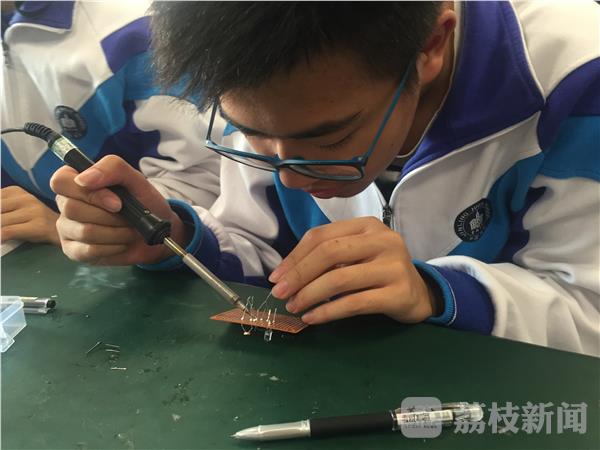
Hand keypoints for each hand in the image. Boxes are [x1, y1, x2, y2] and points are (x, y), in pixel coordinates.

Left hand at [1, 186, 59, 245]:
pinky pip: (8, 232)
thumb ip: (2, 208)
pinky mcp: (38, 226)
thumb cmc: (35, 222)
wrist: (67, 230)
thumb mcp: (16, 209)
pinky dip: (0, 237)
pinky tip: (0, 241)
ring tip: (0, 236)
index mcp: (15, 191)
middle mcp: (25, 198)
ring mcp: (33, 211)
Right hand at [50, 155, 189, 264]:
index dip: (89, 193)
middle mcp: (65, 204)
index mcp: (75, 182)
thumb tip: (83, 179)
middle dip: (110, 216)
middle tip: (128, 218)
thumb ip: (111, 168)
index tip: (117, 203)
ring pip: (84, 231)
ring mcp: (67, 229)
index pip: (60, 181)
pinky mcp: (74, 251)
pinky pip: (88, 251)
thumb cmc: (143, 202)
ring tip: (128, 230)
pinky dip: (113, 247)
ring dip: (116, 233)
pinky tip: (122, 243)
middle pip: (72, 208)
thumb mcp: (134, 178)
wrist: (156, 232)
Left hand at [268, 217, 442, 324]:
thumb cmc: (380, 271)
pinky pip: (354, 303)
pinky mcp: (399, 293)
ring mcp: (394, 266)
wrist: (420, 294)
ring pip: (340, 279)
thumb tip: (286, 273)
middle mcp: (383, 240)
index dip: (295, 256)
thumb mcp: (357, 254)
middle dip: (298, 274)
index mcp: (367, 225)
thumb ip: (330, 256)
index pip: (322, 236)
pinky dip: (328, 311)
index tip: (277, 276)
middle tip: (280, 293)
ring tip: (294, 307)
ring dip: (309, 295)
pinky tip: (313, 318)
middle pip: (329, 253)